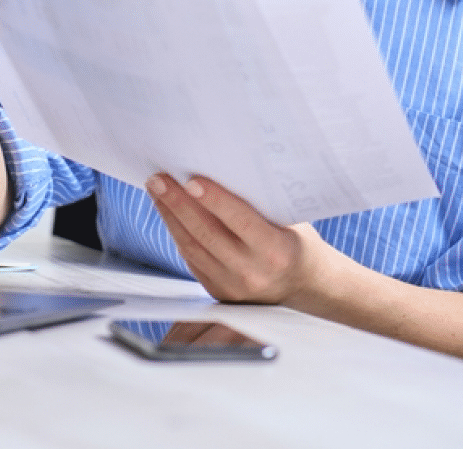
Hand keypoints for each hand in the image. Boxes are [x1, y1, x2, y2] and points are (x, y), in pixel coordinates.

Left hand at [145, 173, 332, 306]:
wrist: (305, 286)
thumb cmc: (297, 242)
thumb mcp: (290, 220)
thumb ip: (260, 203)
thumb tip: (222, 169)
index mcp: (276, 251)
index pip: (240, 221)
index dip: (214, 200)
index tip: (191, 180)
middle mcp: (252, 272)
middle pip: (207, 234)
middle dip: (178, 203)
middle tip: (159, 179)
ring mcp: (233, 286)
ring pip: (192, 247)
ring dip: (171, 216)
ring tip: (157, 191)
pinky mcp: (218, 292)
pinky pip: (191, 259)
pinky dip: (177, 233)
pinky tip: (168, 213)